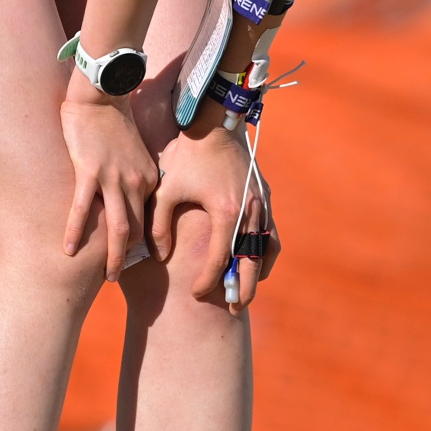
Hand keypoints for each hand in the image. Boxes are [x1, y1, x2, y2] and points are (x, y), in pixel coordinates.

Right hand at [60, 91, 157, 279]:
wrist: (101, 95)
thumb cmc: (113, 121)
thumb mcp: (134, 151)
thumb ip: (133, 174)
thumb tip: (122, 196)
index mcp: (149, 178)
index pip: (145, 218)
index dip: (138, 241)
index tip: (129, 258)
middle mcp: (136, 182)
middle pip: (135, 230)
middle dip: (127, 258)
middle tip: (115, 276)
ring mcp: (114, 178)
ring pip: (118, 229)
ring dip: (113, 257)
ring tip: (107, 277)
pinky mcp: (90, 172)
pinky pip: (83, 209)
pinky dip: (76, 232)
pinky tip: (68, 251)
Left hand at [150, 116, 275, 312]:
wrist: (215, 120)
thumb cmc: (185, 154)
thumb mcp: (165, 189)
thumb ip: (158, 224)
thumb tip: (159, 256)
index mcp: (225, 210)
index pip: (218, 257)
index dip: (208, 280)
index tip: (197, 294)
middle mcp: (249, 210)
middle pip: (249, 261)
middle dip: (241, 288)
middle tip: (234, 310)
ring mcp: (261, 204)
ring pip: (265, 249)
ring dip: (257, 273)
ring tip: (246, 292)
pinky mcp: (265, 196)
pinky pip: (271, 233)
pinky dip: (266, 252)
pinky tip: (257, 265)